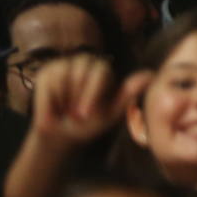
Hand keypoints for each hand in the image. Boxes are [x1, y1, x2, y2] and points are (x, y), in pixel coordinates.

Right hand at [29, 56, 145, 150]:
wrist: (61, 134)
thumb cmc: (89, 124)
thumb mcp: (109, 114)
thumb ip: (127, 94)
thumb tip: (150, 74)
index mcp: (105, 71)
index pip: (100, 74)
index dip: (91, 95)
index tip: (85, 115)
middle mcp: (88, 62)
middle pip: (81, 74)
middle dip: (76, 100)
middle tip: (75, 116)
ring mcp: (66, 63)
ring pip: (61, 79)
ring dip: (62, 102)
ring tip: (65, 112)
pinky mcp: (48, 71)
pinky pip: (46, 85)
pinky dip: (48, 103)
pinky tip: (53, 110)